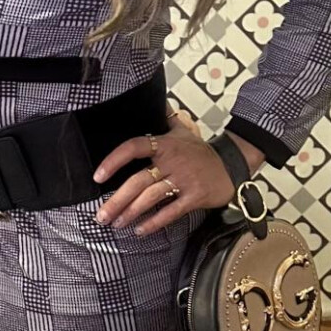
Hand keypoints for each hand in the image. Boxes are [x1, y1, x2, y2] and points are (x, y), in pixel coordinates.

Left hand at [92, 111, 236, 236]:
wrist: (231, 164)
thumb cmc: (200, 151)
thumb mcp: (181, 130)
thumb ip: (164, 117)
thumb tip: (154, 100)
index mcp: (164, 144)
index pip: (133, 147)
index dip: (114, 160)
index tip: (98, 176)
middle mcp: (171, 161)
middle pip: (138, 181)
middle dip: (117, 200)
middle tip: (101, 215)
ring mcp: (183, 179)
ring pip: (151, 197)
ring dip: (131, 212)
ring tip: (116, 223)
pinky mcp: (194, 197)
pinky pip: (171, 212)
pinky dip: (154, 222)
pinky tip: (140, 230)